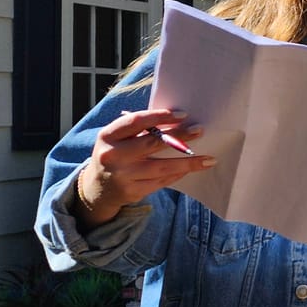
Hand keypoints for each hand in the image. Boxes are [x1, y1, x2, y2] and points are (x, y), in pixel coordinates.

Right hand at [76, 108, 214, 226]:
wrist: (98, 188)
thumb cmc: (117, 154)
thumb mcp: (118, 139)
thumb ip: (139, 130)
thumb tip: (178, 122)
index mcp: (108, 136)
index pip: (136, 122)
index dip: (160, 116)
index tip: (183, 115)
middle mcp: (112, 155)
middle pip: (152, 143)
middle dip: (180, 137)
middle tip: (200, 131)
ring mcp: (122, 175)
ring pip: (162, 166)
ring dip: (188, 162)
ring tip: (208, 158)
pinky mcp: (132, 191)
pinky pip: (162, 181)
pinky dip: (178, 174)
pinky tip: (191, 168)